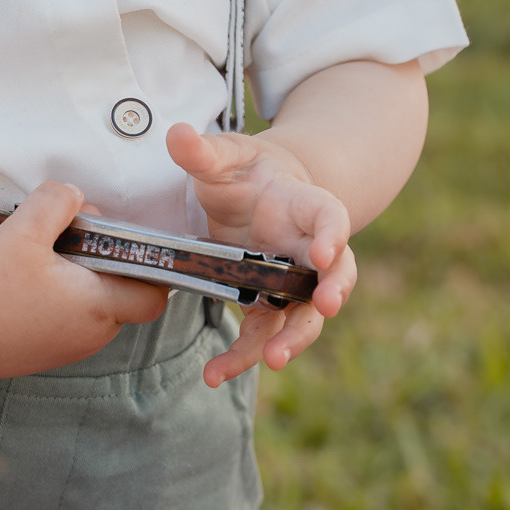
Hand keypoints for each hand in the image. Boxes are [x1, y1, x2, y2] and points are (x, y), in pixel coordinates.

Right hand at [0, 181, 166, 377]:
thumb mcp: (24, 230)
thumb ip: (56, 202)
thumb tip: (74, 195)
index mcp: (97, 307)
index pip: (153, 297)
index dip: (149, 270)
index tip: (125, 247)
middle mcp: (90, 335)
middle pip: (123, 298)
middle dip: (107, 267)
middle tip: (75, 241)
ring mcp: (67, 349)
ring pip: (95, 310)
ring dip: (83, 284)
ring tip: (48, 259)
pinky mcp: (45, 354)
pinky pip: (70, 323)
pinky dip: (62, 302)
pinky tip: (32, 282)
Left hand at [165, 122, 355, 388]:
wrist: (259, 193)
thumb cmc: (249, 172)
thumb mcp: (227, 155)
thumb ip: (204, 151)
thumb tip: (176, 134)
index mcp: (307, 207)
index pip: (329, 218)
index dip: (332, 234)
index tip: (324, 250)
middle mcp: (308, 250)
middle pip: (334, 276)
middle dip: (332, 293)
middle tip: (326, 308)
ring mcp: (291, 282)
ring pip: (302, 317)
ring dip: (292, 340)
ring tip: (273, 361)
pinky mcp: (267, 306)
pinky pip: (262, 336)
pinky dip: (242, 357)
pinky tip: (215, 374)